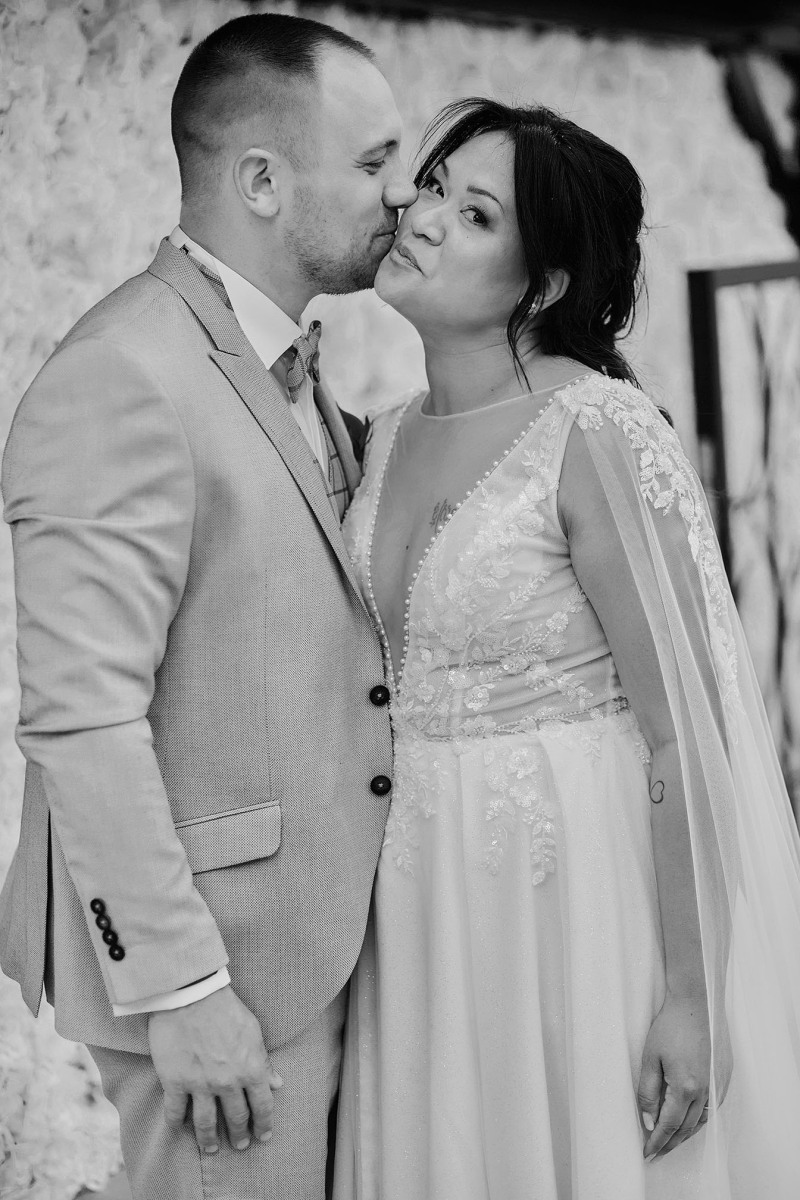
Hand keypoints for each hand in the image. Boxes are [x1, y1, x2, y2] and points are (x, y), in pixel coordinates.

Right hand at [148, 985, 282, 1153]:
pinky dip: (177, 1124)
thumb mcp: (253, 1031)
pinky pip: (175, 1112)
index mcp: (251, 1069)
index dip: (264, 1124)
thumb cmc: (225, 1007)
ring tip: (211, 1148)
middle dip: (240, 1135)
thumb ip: (264, 1060)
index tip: (263, 1136)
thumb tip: (277, 1082)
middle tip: (240, 1145)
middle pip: (236, 1118)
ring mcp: (200, 1085)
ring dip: (209, 1139)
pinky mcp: (174, 1082)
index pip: (262, 1106)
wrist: (191, 994)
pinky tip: (179, 1129)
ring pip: (206, 1123)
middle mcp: (227, 1082)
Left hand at [637, 992, 730, 1160]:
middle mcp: (705, 1091)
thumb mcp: (650, 1058)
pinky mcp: (724, 1076)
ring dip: (686, 1133)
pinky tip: (691, 1119)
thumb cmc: (670, 1026)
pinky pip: (713, 1107)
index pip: (669, 1125)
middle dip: (670, 1142)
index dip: (657, 1140)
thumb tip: (648, 1120)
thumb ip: (648, 1092)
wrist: (696, 1002)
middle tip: (656, 1151)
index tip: (647, 1152)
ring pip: (702, 1120)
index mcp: (685, 1087)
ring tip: (671, 1140)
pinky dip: (700, 1119)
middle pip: (687, 1128)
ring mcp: (718, 1084)